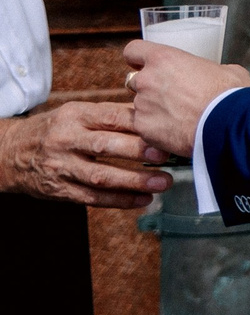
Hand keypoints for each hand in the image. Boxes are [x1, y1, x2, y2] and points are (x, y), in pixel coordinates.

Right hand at [0, 101, 170, 207]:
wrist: (10, 153)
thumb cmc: (55, 130)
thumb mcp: (75, 113)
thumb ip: (109, 115)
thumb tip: (152, 115)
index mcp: (74, 116)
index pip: (109, 117)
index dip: (138, 124)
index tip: (164, 129)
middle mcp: (66, 140)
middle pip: (105, 146)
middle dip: (139, 151)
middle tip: (168, 155)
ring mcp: (62, 167)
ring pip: (101, 175)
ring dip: (134, 181)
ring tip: (162, 182)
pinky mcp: (60, 190)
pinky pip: (92, 197)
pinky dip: (119, 200)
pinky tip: (142, 199)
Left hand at [122, 39, 249, 156]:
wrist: (228, 124)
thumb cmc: (229, 94)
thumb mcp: (226, 70)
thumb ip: (209, 69)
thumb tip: (213, 75)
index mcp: (164, 59)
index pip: (134, 50)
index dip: (138, 58)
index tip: (142, 64)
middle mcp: (147, 80)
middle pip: (135, 81)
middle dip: (149, 88)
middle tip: (170, 97)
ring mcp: (142, 106)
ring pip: (141, 107)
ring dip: (155, 111)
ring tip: (179, 119)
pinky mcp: (144, 129)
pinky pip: (145, 127)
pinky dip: (157, 130)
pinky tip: (176, 132)